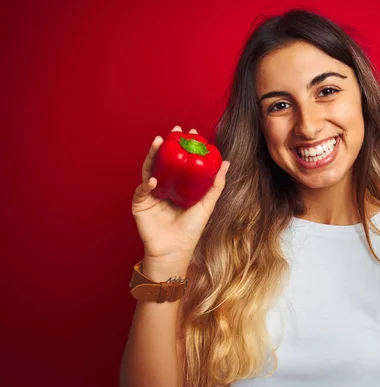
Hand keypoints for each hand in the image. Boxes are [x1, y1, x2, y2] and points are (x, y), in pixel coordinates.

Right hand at [131, 125, 229, 272]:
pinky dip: (147, 183)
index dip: (183, 146)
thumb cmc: (191, 230)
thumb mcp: (206, 204)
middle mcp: (163, 187)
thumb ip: (215, 184)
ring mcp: (150, 194)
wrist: (175, 250)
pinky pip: (142, 190)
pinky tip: (154, 178)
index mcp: (177, 186)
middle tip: (173, 131)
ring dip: (153, 156)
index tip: (190, 133)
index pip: (179, 161)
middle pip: (163, 161)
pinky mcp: (140, 204)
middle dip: (167, 145)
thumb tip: (226, 162)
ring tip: (158, 143)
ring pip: (150, 169)